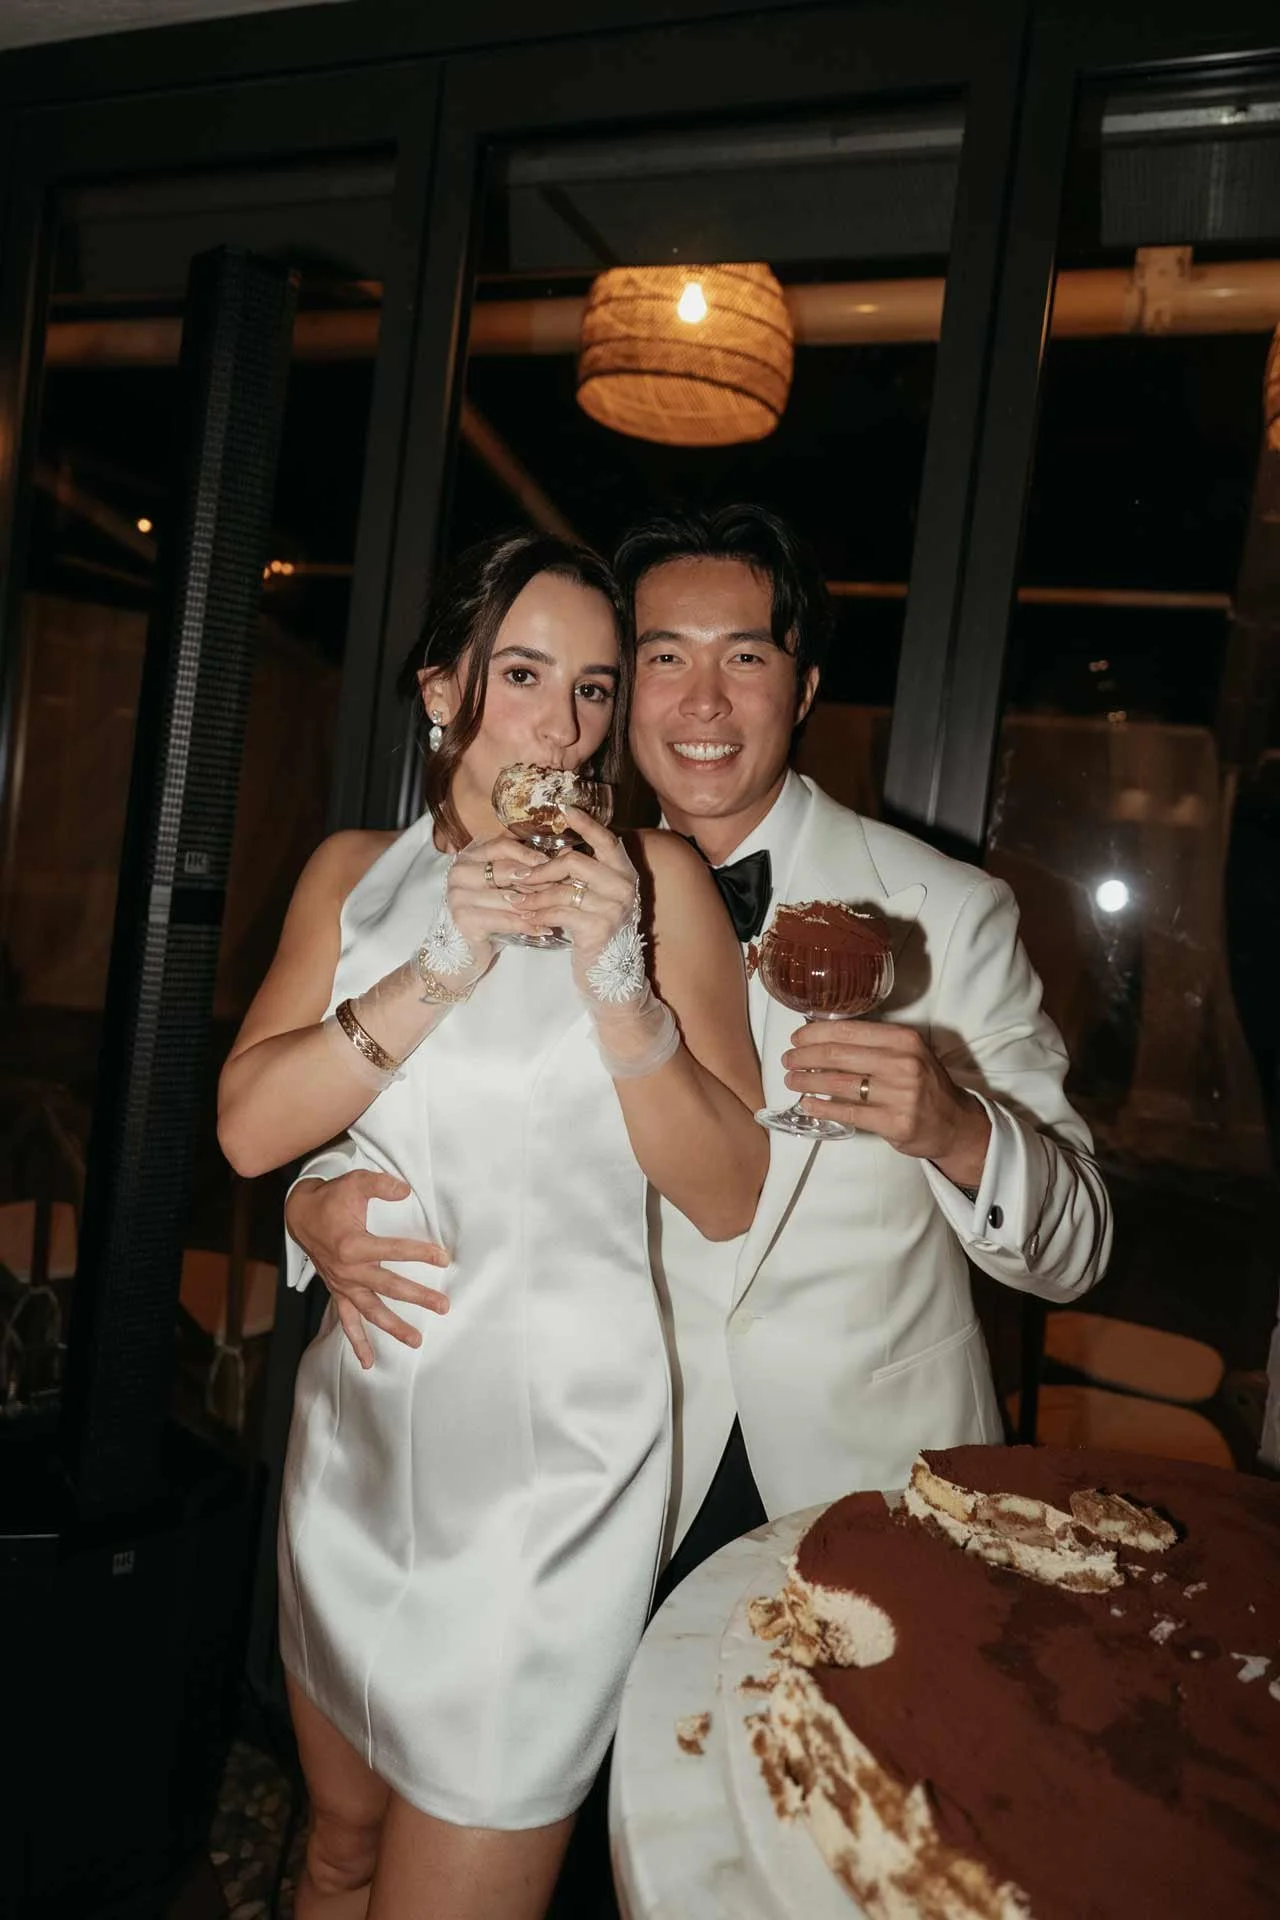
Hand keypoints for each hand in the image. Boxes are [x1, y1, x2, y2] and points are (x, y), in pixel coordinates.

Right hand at [286, 1169, 450, 1369]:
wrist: (300, 1214)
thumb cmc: (331, 1198)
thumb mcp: (354, 1182)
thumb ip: (380, 1184)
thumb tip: (405, 1191)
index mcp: (353, 1245)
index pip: (394, 1250)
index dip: (421, 1253)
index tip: (444, 1258)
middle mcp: (347, 1270)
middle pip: (388, 1286)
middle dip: (418, 1297)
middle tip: (443, 1306)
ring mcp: (342, 1285)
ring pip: (371, 1311)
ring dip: (393, 1326)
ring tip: (416, 1340)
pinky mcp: (338, 1292)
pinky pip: (347, 1321)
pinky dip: (357, 1342)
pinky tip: (368, 1362)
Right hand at [444, 831, 556, 964]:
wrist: (461, 951)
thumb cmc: (488, 915)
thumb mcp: (505, 888)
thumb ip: (526, 871)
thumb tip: (564, 853)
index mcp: (468, 858)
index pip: (501, 846)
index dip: (528, 854)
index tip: (551, 864)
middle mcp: (459, 873)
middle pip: (504, 869)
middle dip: (535, 881)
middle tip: (559, 889)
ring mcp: (458, 895)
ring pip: (507, 897)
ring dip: (534, 905)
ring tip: (556, 910)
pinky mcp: (463, 919)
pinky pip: (503, 919)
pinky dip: (525, 925)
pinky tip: (543, 929)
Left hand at [511, 808, 644, 1001]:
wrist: (609, 974)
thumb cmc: (595, 930)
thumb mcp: (593, 897)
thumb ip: (581, 874)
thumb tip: (553, 850)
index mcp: (625, 873)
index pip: (607, 840)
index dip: (586, 823)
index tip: (564, 807)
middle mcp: (625, 887)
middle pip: (576, 862)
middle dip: (542, 869)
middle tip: (519, 877)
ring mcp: (615, 908)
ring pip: (563, 889)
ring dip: (534, 895)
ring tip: (514, 898)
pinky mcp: (600, 929)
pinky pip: (561, 912)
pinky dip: (539, 913)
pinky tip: (526, 915)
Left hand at [783, 1021, 991, 1185]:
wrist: (955, 1123)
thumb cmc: (924, 1085)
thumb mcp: (908, 1054)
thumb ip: (874, 1045)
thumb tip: (822, 1039)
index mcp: (903, 1039)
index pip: (848, 1031)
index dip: (815, 1034)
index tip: (796, 1038)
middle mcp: (903, 1063)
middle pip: (838, 1056)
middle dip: (805, 1057)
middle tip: (788, 1060)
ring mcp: (900, 1094)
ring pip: (839, 1084)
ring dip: (807, 1081)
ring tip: (791, 1080)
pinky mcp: (895, 1123)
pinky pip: (849, 1112)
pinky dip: (823, 1108)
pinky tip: (807, 1104)